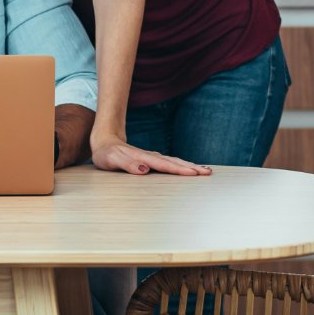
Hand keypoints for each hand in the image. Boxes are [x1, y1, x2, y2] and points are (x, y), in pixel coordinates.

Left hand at [89, 135, 212, 176]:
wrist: (105, 141)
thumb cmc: (106, 154)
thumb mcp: (112, 160)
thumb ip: (127, 164)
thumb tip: (145, 169)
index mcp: (143, 158)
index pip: (164, 165)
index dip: (179, 170)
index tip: (194, 173)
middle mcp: (151, 156)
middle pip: (175, 162)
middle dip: (192, 168)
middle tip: (208, 173)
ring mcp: (153, 157)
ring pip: (175, 162)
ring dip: (190, 166)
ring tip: (205, 170)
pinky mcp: (152, 159)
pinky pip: (170, 163)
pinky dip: (182, 166)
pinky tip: (189, 169)